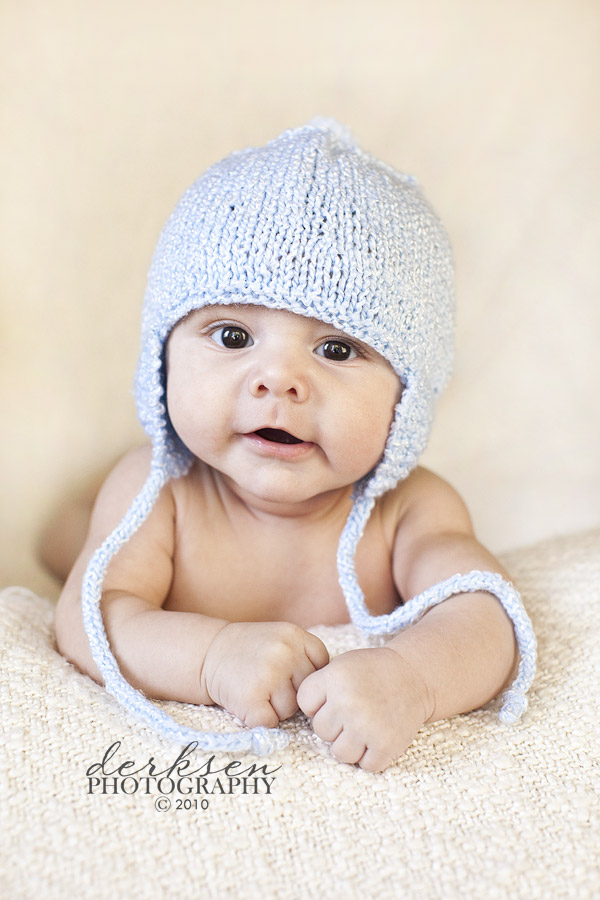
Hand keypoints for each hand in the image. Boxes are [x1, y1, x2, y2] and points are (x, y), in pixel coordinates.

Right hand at [201, 622, 328, 728]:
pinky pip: (271, 723)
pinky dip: (260, 719)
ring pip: (290, 710)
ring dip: (276, 708)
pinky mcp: (251, 699)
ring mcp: (268, 675)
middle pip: (308, 691)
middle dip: (292, 693)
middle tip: (269, 682)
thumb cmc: (250, 650)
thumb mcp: (281, 638)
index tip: (289, 672)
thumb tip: (328, 691)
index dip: (306, 675)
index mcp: (295, 635)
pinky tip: (249, 702)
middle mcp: (284, 653)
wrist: (208, 653)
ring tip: (258, 689)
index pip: (322, 666)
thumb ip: (306, 655)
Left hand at [297, 647, 432, 771]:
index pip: (304, 705)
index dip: (318, 703)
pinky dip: (371, 756)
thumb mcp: (340, 665)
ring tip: (364, 726)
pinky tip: (378, 736)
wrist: (414, 675)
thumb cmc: (372, 671)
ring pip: (339, 753)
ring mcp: (367, 726)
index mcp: (334, 678)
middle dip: (335, 724)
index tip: (336, 696)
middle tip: (355, 710)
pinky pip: (365, 765)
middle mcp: (348, 702)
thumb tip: (299, 719)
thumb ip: (318, 687)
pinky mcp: (386, 745)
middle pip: (320, 731)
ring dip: (350, 744)